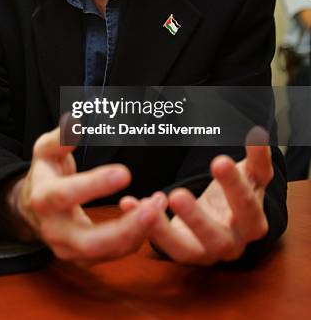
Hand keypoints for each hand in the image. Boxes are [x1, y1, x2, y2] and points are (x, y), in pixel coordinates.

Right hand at [0, 126, 160, 263]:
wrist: (32, 208)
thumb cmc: (45, 173)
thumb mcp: (45, 150)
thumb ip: (61, 138)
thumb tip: (77, 123)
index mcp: (43, 199)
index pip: (66, 195)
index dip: (95, 185)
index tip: (124, 172)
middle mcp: (54, 230)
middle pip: (90, 240)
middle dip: (124, 228)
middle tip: (153, 209)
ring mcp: (69, 249)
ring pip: (107, 251)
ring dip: (138, 232)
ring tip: (159, 205)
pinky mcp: (84, 258)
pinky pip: (114, 253)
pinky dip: (137, 236)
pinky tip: (152, 212)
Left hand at [120, 134, 272, 264]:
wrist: (229, 221)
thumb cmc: (241, 194)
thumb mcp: (253, 177)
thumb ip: (258, 159)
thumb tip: (259, 134)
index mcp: (252, 224)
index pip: (247, 208)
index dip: (234, 186)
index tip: (219, 160)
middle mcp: (231, 245)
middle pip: (217, 240)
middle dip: (197, 219)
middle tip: (178, 194)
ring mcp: (205, 253)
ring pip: (184, 251)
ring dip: (164, 230)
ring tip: (147, 206)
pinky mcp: (182, 252)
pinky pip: (161, 243)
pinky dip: (144, 226)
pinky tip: (129, 202)